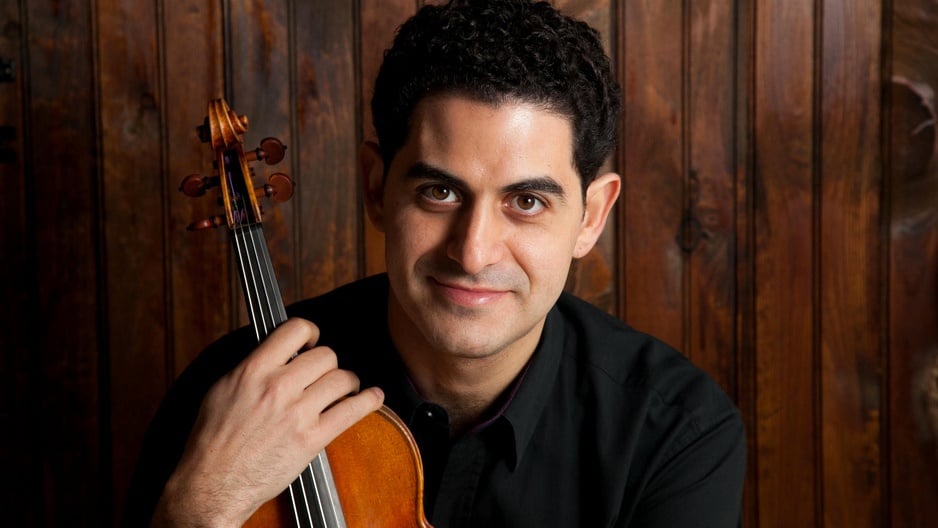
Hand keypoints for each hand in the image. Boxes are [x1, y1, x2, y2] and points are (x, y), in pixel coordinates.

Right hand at [151, 318, 384, 526]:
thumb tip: (278, 351)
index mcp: (254, 370)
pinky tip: (374, 396)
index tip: (312, 341)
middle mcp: (278, 387)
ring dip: (348, 381)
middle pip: (326, 355)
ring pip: (342, 378)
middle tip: (326, 374)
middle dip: (329, 363)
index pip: (296, 329)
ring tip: (345, 388)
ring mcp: (297, 413)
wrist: (213, 484)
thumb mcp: (223, 388)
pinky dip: (369, 400)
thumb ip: (254, 366)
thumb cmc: (213, 439)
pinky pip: (352, 411)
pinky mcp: (312, 439)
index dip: (310, 332)